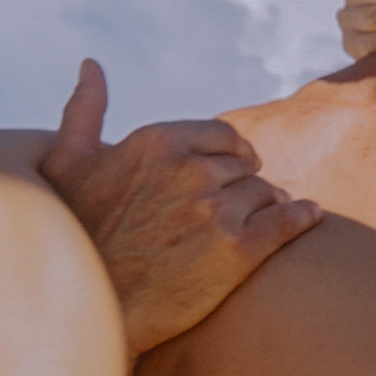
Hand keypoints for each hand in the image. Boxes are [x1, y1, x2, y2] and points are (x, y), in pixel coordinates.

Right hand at [38, 60, 319, 349]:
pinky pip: (287, 222)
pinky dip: (302, 217)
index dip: (230, 155)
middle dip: (243, 185)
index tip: (230, 170)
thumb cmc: (73, 235)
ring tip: (258, 223)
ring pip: (266, 193)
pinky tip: (309, 216)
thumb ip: (84, 110)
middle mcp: (190, 170)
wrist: (88, 309)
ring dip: (266, 206)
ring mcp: (216, 211)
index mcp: (157, 142)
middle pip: (245, 167)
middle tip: (237, 207)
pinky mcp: (238, 253)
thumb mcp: (67, 163)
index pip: (224, 135)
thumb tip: (92, 65)